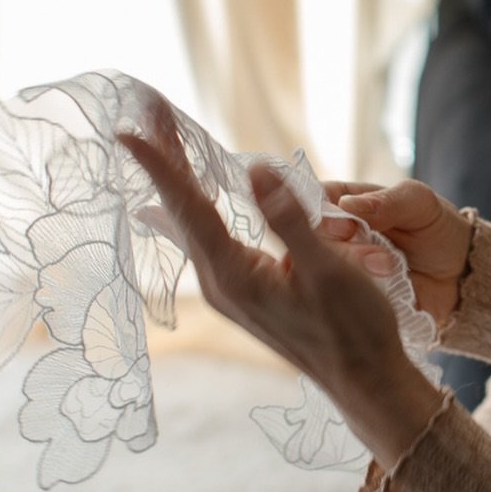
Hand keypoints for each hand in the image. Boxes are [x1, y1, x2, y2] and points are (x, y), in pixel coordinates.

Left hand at [119, 105, 442, 464]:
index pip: (188, 207)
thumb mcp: (328, 270)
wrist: (363, 379)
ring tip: (163, 138)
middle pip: (181, 210)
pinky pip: (206, 237)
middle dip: (165, 159)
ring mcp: (228, 289)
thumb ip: (290, 220)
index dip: (159, 165)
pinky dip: (195, 204)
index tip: (127, 130)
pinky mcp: (241, 291)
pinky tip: (181, 201)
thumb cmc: (353, 327)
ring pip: (191, 223)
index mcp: (234, 275)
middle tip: (146, 112)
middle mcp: (220, 283)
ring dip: (179, 178)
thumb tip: (255, 170)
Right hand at [320, 178, 471, 329]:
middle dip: (341, 249)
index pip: (312, 204)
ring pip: (321, 273)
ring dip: (354, 272)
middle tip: (376, 255)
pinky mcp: (350, 300)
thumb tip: (349, 204)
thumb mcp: (418, 204)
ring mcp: (340, 270)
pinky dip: (360, 296)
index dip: (322, 216)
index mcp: (344, 203)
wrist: (462, 275)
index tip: (347, 227)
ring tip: (388, 268)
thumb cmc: (436, 228)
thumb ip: (387, 202)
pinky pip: (339, 301)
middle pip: (310, 242)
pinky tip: (383, 292)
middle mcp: (334, 238)